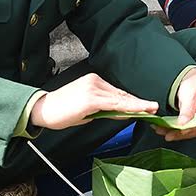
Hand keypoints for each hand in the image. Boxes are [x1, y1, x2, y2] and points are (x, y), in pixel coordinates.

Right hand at [29, 73, 157, 129]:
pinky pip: (113, 104)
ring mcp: (93, 89)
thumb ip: (103, 109)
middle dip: (138, 103)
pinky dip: (127, 108)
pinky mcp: (90, 98)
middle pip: (121, 94)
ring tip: (151, 109)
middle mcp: (95, 81)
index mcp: (94, 81)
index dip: (133, 101)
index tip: (146, 106)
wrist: (42, 110)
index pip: (118, 93)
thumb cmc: (62, 112)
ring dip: (136, 106)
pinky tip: (137, 111)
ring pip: (120, 99)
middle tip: (154, 108)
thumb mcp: (86, 110)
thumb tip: (122, 113)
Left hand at [153, 67, 195, 141]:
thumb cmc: (193, 83)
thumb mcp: (189, 94)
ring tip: (165, 133)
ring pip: (194, 131)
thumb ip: (187, 110)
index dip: (191, 127)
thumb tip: (183, 124)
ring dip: (179, 134)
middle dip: (182, 133)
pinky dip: (180, 131)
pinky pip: (191, 130)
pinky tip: (169, 131)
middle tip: (168, 134)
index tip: (179, 130)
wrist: (192, 80)